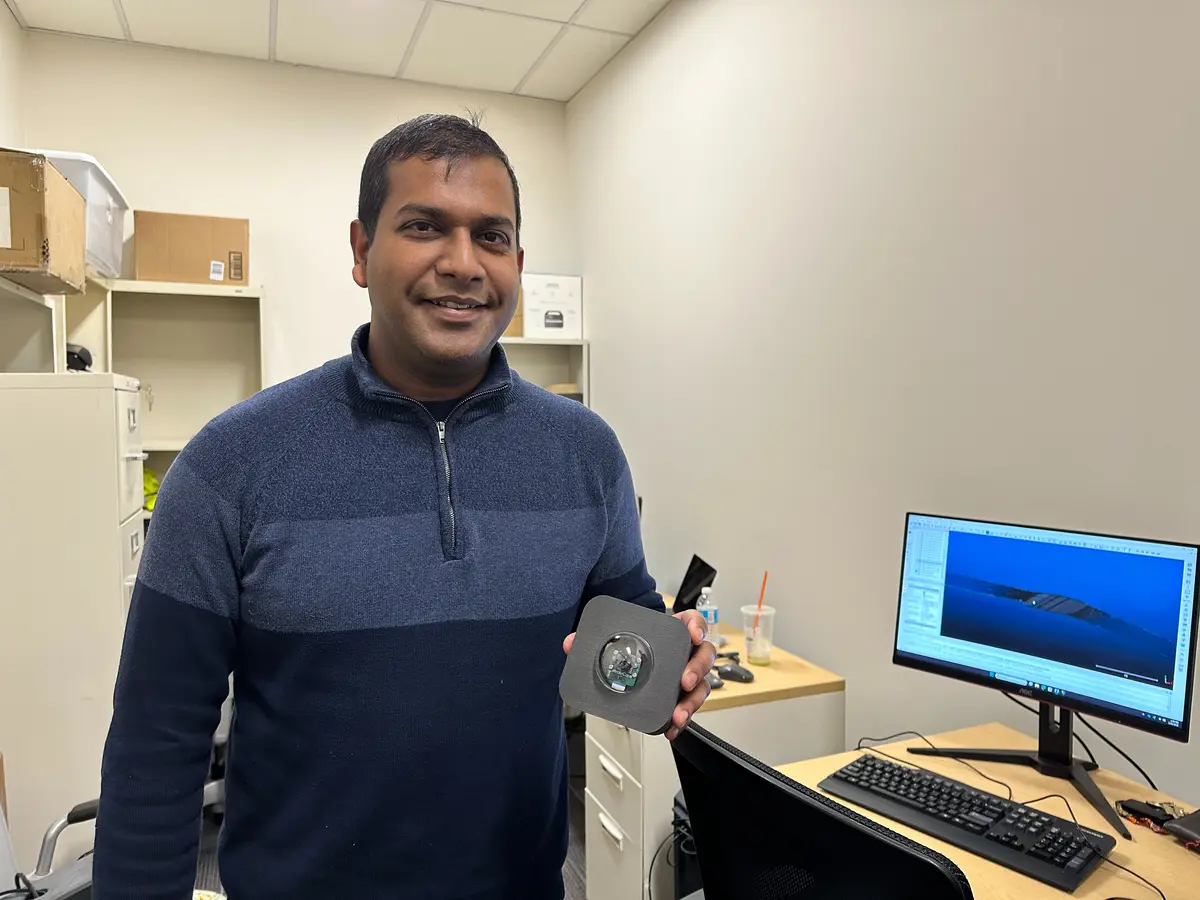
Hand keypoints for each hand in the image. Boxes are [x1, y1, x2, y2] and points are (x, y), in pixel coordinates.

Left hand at [562, 609, 715, 740]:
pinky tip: (671, 728)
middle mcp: (684, 653)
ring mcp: (686, 675)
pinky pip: (687, 708)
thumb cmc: (632, 646)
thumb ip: (593, 638)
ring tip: (678, 714)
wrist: (629, 664)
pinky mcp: (680, 697)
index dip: (697, 626)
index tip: (693, 634)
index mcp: (673, 632)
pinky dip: (680, 720)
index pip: (693, 621)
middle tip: (684, 681)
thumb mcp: (616, 638)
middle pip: (704, 656)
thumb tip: (571, 643)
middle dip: (697, 669)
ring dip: (692, 701)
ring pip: (702, 686)